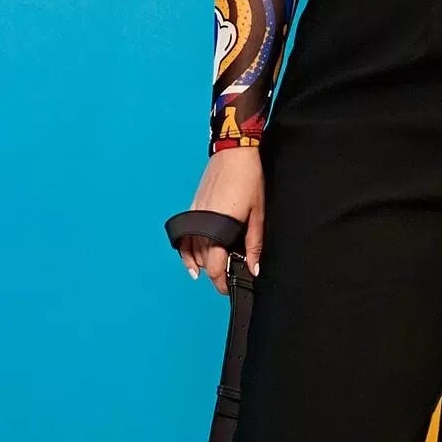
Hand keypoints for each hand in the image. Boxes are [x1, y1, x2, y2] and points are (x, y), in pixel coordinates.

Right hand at [177, 146, 265, 293]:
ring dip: (202, 264)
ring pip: (192, 252)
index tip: (229, 288)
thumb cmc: (249, 180)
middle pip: (203, 262)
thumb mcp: (258, 214)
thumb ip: (254, 244)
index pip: (215, 266)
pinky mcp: (192, 209)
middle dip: (215, 274)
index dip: (222, 281)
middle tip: (227, 281)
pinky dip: (186, 252)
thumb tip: (254, 268)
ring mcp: (194, 216)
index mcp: (220, 228)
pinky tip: (192, 263)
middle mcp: (203, 225)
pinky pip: (184, 237)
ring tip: (214, 272)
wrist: (234, 153)